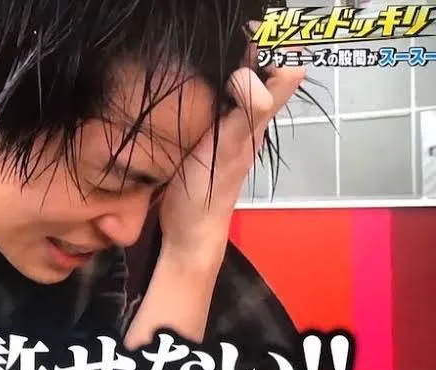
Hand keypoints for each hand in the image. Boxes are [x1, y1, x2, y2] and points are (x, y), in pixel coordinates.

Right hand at [158, 49, 305, 258]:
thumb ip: (249, 111)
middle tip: (234, 32)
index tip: (247, 32)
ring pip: (247, 83)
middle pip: (268, 72)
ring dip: (238, 59)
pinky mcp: (212, 136)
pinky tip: (201, 78)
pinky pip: (224, 99)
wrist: (189, 231)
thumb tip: (273, 73)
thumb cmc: (206, 194)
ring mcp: (231, 127)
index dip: (273, 46)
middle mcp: (249, 119)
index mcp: (256, 119)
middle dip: (256, 45)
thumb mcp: (228, 147)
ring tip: (218, 46)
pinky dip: (219, 80)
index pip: (285, 71)